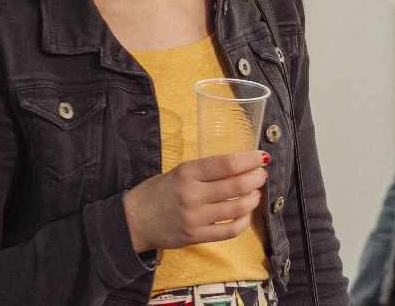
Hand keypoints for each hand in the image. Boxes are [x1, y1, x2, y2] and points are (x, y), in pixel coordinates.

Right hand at [122, 150, 268, 252]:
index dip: (249, 160)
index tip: (261, 157)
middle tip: (261, 175)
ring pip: (237, 208)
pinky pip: (229, 231)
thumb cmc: (158, 192)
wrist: (133, 221)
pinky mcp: (196, 237)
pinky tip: (245, 214)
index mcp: (187, 172)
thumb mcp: (179, 172)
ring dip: (253, 199)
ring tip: (256, 192)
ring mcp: (195, 218)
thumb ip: (206, 171)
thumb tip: (240, 167)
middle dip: (256, 178)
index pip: (227, 164)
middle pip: (236, 186)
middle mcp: (192, 194)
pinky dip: (243, 221)